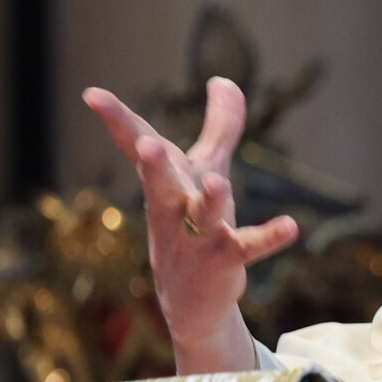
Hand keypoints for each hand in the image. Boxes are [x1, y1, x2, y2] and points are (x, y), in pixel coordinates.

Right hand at [83, 79, 299, 373]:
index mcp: (166, 182)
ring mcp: (197, 238)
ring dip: (209, 200)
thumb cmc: (192, 225)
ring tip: (218, 183)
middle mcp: (174, 209)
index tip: (91, 94)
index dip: (116, 119)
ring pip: (201, 217)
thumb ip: (219, 126)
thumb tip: (223, 79)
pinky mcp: (225, 262)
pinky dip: (268, 236)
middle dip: (153, 166)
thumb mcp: (206, 171)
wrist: (190, 301)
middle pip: (159, 184)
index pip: (138, 146)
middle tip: (147, 148)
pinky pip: (247, 248)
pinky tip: (290, 227)